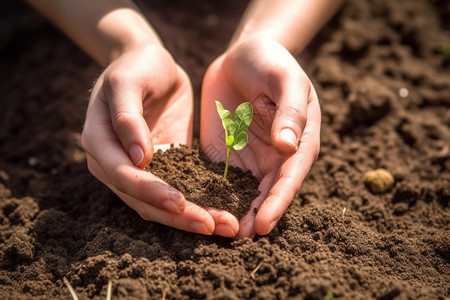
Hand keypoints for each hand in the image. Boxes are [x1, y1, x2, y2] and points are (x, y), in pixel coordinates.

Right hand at [81, 44, 215, 234]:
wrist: (151, 64)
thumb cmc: (137, 66)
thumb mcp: (128, 80)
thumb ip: (128, 116)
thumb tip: (138, 158)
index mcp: (99, 141)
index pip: (123, 176)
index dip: (150, 192)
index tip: (180, 202)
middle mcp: (113, 163)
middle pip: (142, 200)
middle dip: (177, 217)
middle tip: (211, 227)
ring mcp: (137, 169)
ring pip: (159, 205)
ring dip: (188, 219)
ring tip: (224, 228)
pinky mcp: (161, 167)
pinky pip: (176, 192)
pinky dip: (196, 205)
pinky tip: (220, 214)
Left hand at [200, 38, 320, 237]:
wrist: (244, 54)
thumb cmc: (272, 63)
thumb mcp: (286, 80)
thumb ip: (290, 111)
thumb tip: (288, 147)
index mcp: (299, 142)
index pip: (289, 178)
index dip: (277, 202)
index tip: (264, 224)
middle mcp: (275, 156)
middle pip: (267, 192)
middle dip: (255, 216)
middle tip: (239, 238)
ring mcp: (249, 157)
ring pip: (243, 192)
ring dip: (234, 212)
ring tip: (220, 232)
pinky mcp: (225, 153)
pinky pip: (219, 179)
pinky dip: (213, 195)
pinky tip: (200, 208)